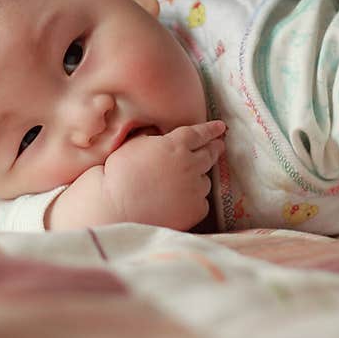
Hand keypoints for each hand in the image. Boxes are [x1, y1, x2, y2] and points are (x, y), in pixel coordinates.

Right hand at [100, 120, 225, 230]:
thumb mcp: (132, 145)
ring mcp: (196, 188)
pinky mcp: (196, 209)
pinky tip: (180, 202)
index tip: (220, 127)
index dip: (210, 130)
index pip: (199, 133)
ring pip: (204, 180)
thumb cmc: (120, 175)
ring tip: (185, 182)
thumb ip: (150, 136)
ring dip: (198, 177)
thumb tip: (157, 132)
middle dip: (215, 148)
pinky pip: (200, 202)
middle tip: (218, 145)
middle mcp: (191, 164)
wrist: (118, 209)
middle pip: (209, 154)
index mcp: (176, 145)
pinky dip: (193, 200)